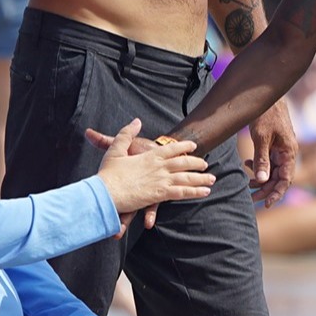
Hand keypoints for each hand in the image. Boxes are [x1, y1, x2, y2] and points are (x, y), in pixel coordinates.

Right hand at [90, 119, 213, 235]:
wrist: (104, 193)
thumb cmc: (108, 173)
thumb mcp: (115, 149)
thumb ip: (126, 134)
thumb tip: (136, 121)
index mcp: (150, 155)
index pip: (172, 149)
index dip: (184, 146)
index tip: (193, 145)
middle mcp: (159, 167)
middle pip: (183, 163)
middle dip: (196, 163)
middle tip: (205, 165)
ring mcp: (161, 181)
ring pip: (186, 178)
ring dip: (200, 178)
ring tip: (211, 179)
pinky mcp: (160, 195)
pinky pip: (182, 193)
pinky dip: (194, 192)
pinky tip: (204, 192)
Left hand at [246, 100, 297, 205]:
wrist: (266, 94)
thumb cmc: (266, 113)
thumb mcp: (262, 137)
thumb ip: (262, 159)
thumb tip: (262, 181)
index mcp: (289, 152)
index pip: (285, 179)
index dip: (276, 193)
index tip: (266, 203)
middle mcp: (287, 152)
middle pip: (279, 178)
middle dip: (266, 189)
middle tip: (252, 197)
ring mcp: (281, 149)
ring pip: (273, 171)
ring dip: (262, 179)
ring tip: (248, 184)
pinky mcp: (274, 144)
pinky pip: (269, 161)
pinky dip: (259, 166)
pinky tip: (248, 164)